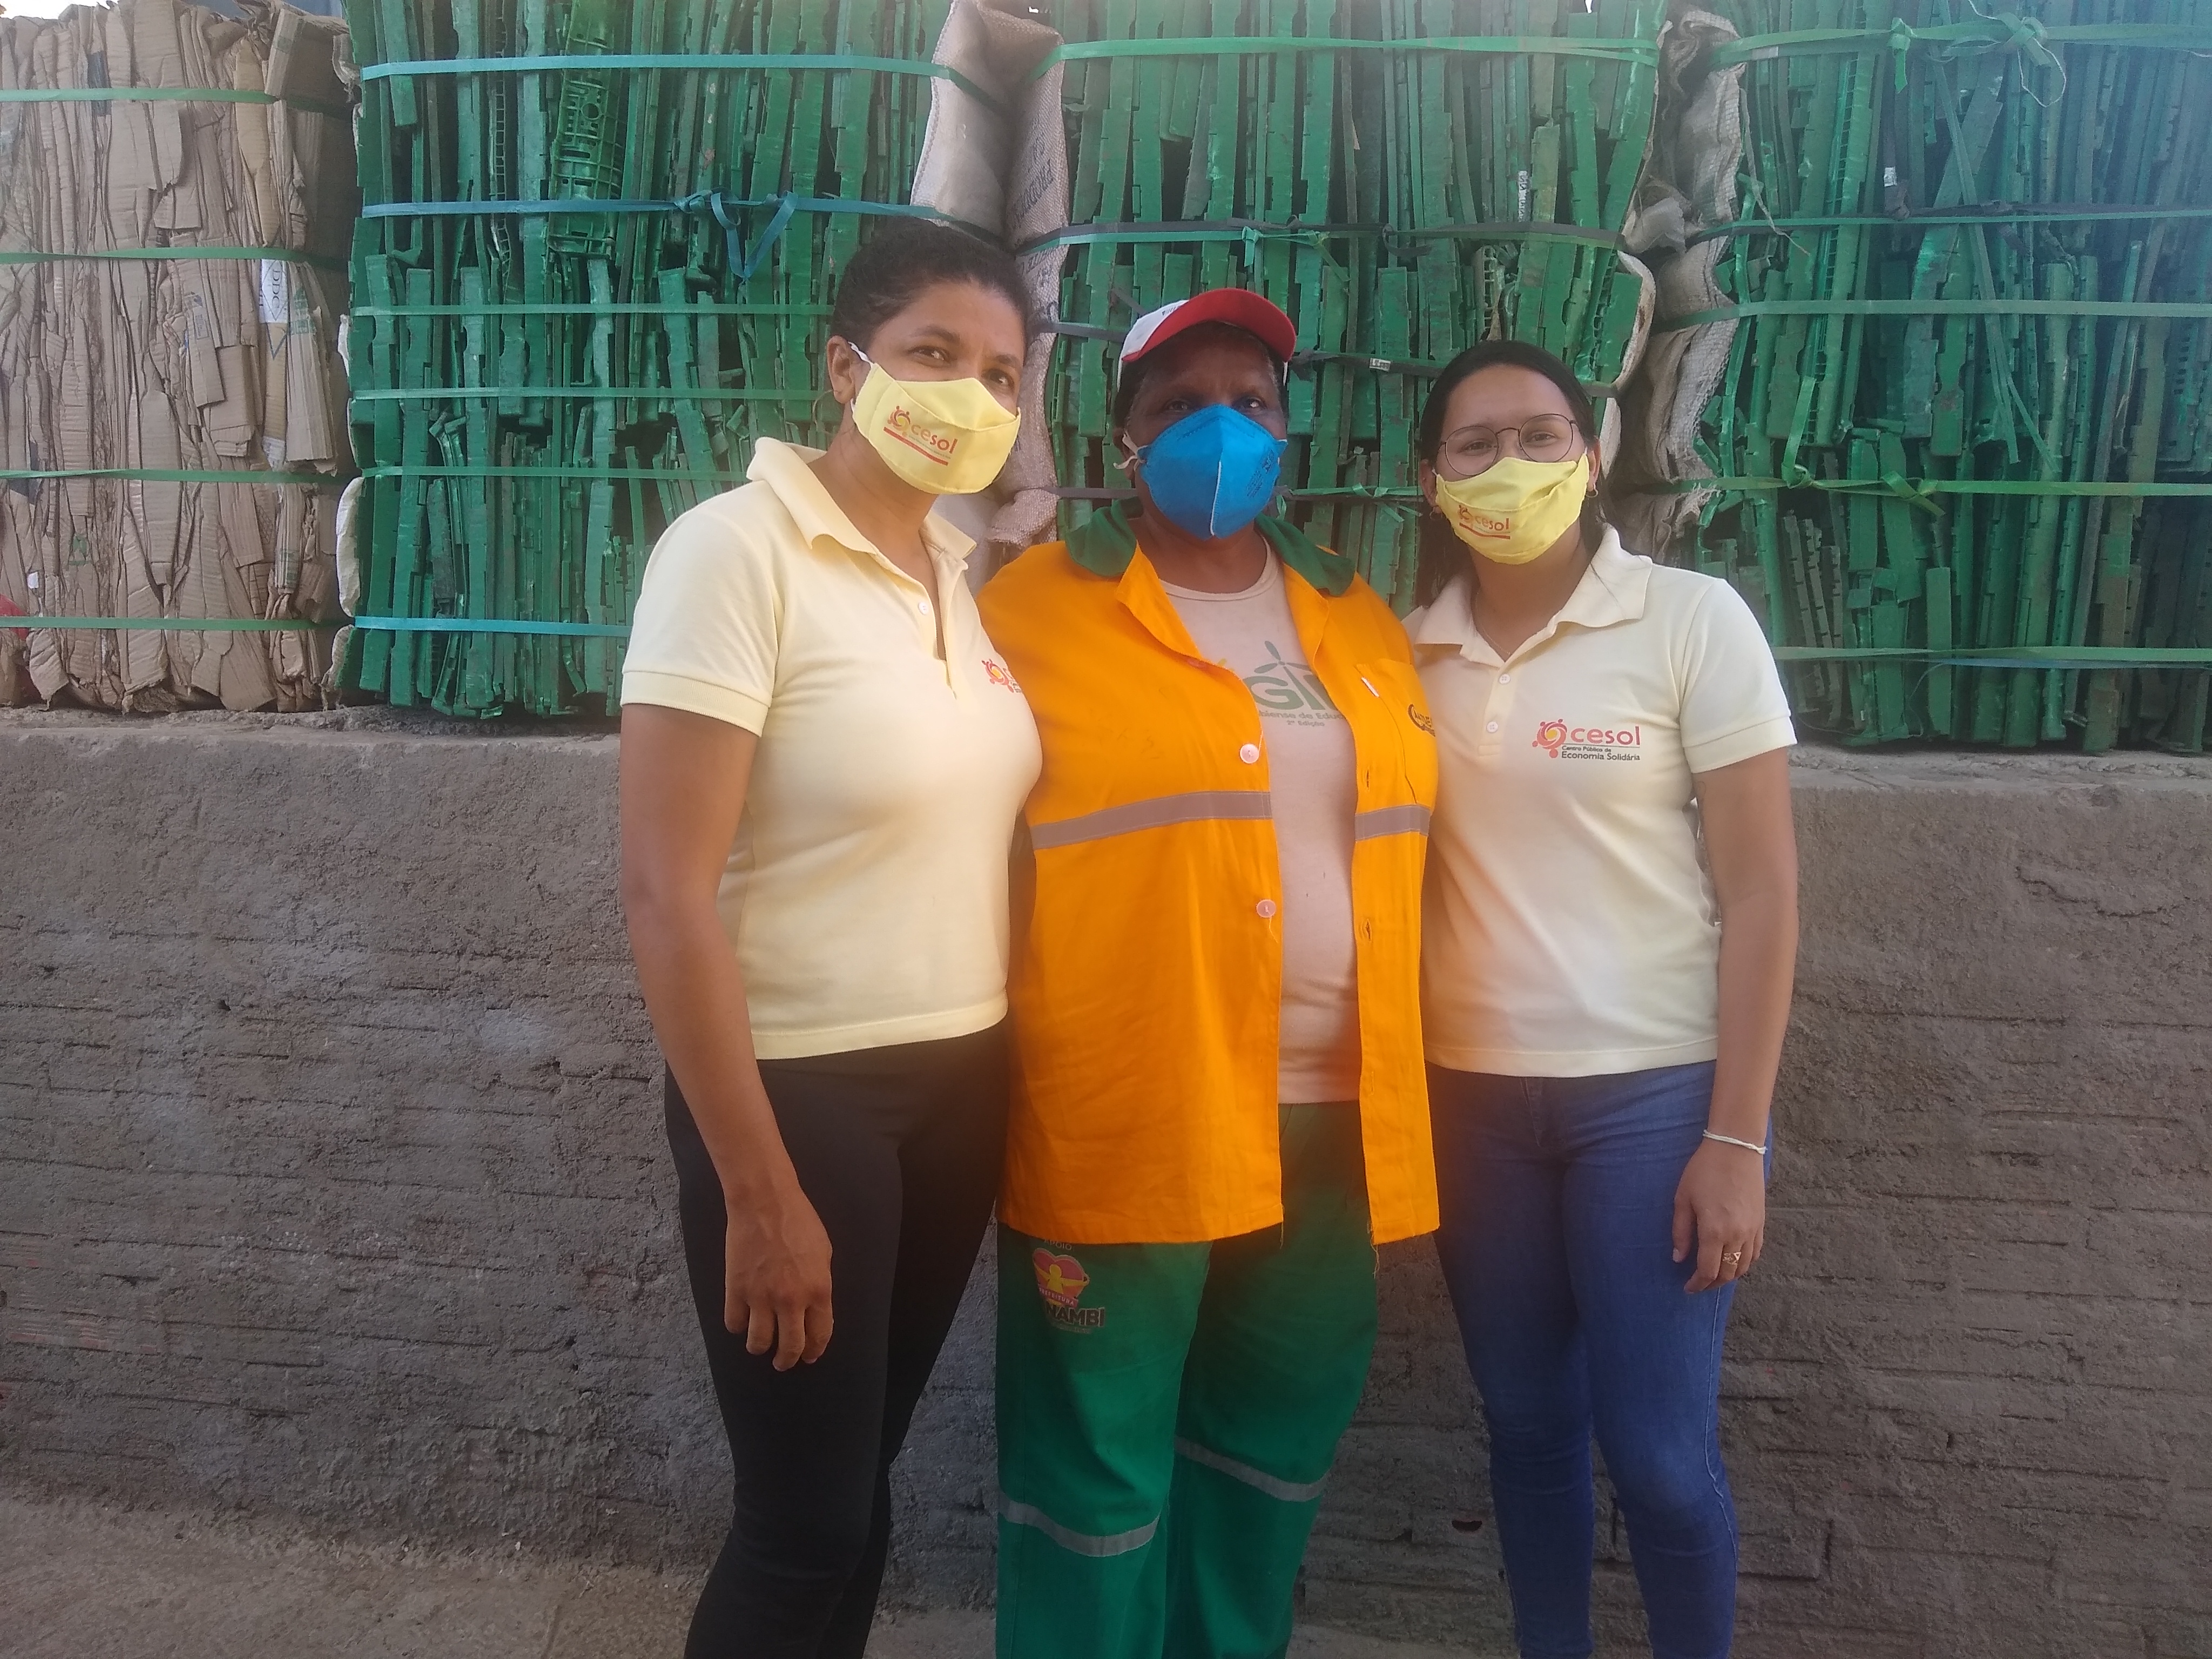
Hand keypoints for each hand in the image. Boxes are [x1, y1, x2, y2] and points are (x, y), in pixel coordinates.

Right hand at [723, 1185, 833, 1369]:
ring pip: (758, 1342)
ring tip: (760, 1345)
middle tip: (783, 1362)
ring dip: (760, 1348)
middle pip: (789, 1347)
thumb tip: (814, 1308)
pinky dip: (738, 1327)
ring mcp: (761, 1297)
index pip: (818, 1335)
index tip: (809, 1357)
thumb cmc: (799, 1221)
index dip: (814, 1351)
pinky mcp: (736, 1290)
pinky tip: (742, 1321)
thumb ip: (819, 1284)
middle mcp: (791, 1300)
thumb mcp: (823, 1253)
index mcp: (818, 1290)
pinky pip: (734, 1323)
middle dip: (787, 1360)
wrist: (764, 1203)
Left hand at [1671, 1140, 1765, 1293]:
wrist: (1736, 1149)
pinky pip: (1756, 1252)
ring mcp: (1752, 1230)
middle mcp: (1737, 1235)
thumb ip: (1681, 1232)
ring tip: (1714, 1275)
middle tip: (1699, 1284)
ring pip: (1744, 1266)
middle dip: (1712, 1284)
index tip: (1687, 1288)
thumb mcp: (1683, 1199)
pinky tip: (1734, 1261)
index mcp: (1715, 1231)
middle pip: (1728, 1273)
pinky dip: (1745, 1263)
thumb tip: (1678, 1258)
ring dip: (1729, 1275)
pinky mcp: (1761, 1223)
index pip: (1708, 1271)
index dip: (1697, 1284)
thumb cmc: (1704, 1171)